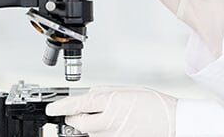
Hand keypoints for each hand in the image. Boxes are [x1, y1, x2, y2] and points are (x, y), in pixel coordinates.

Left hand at [46, 86, 176, 136]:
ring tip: (101, 115)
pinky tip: (109, 123)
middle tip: (72, 113)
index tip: (52, 109)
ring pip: (89, 133)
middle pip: (79, 123)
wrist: (171, 122)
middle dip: (73, 118)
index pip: (80, 104)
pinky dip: (99, 131)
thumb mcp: (128, 90)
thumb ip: (106, 92)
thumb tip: (89, 95)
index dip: (62, 107)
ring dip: (88, 124)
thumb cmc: (154, 104)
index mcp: (113, 103)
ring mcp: (113, 136)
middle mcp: (110, 122)